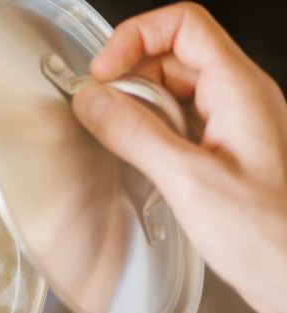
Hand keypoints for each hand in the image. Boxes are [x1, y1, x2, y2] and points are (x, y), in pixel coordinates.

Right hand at [71, 3, 286, 312]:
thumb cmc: (270, 238)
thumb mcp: (189, 181)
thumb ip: (135, 134)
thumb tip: (92, 100)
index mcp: (240, 91)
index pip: (183, 25)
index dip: (135, 38)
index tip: (102, 74)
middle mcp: (240, 100)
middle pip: (172, 56)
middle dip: (130, 80)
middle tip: (103, 113)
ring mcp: (233, 126)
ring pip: (172, 92)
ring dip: (138, 110)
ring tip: (122, 143)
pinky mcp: (223, 154)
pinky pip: (179, 125)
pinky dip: (151, 135)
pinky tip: (142, 165)